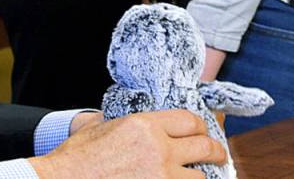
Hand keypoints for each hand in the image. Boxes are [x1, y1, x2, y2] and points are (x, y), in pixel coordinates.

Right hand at [29, 109, 226, 178]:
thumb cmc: (75, 160)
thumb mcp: (101, 128)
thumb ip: (127, 124)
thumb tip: (141, 125)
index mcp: (145, 125)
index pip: (189, 120)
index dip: (200, 127)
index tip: (203, 133)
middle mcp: (159, 150)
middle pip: (203, 147)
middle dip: (215, 152)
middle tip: (218, 156)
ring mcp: (161, 178)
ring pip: (199, 178)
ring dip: (199, 178)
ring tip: (199, 177)